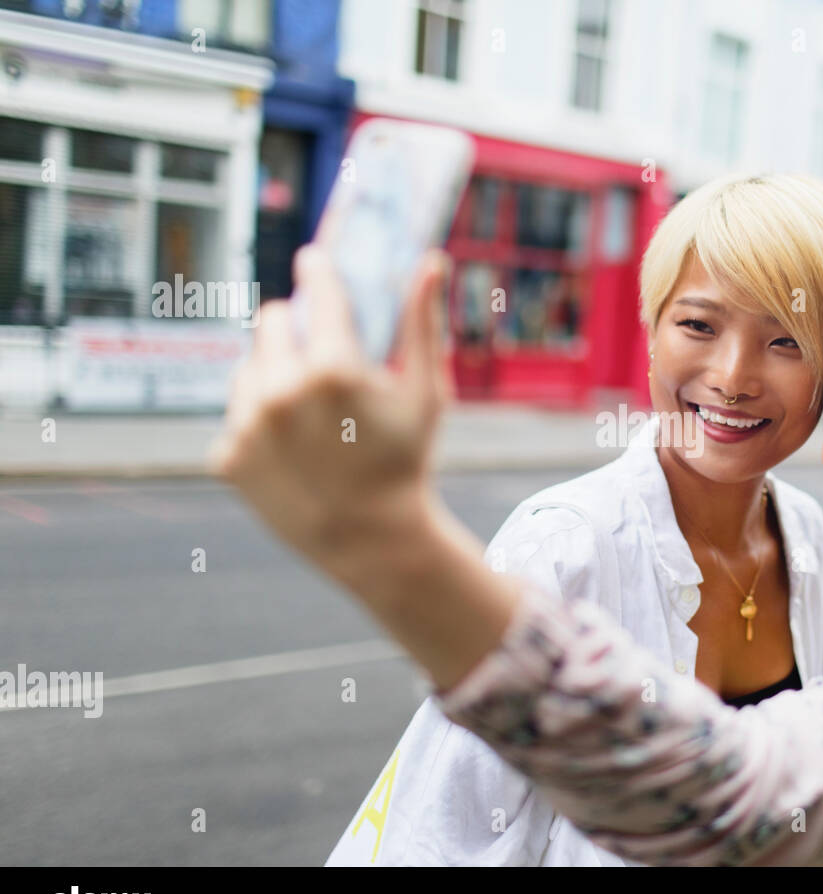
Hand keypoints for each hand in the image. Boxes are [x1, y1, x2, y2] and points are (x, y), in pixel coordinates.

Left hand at [209, 244, 451, 571]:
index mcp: (332, 367)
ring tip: (308, 414)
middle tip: (320, 360)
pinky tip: (292, 450)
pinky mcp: (227, 455)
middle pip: (271, 320)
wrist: (371, 541)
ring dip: (272, 376)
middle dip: (294, 330)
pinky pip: (236, 415)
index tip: (314, 261)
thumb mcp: (425, 394)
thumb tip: (430, 259)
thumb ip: (421, 323)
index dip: (318, 271)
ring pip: (248, 367)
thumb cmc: (406, 462)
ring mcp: (248, 424)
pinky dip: (258, 425)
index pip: (315, 290)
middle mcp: (281, 390)